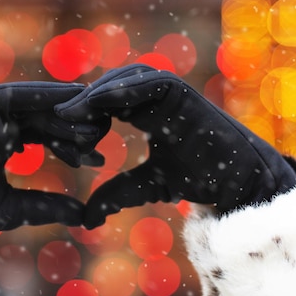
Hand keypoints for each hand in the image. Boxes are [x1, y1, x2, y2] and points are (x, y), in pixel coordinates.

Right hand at [0, 82, 108, 235]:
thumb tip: (84, 216)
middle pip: (50, 117)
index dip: (75, 146)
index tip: (98, 159)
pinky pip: (21, 96)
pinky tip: (73, 104)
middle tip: (105, 136)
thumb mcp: (19, 207)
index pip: (50, 136)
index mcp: (8, 142)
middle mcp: (2, 124)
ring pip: (41, 105)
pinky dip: (47, 97)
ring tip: (96, 123)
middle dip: (78, 126)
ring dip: (69, 112)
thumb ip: (49, 205)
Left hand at [55, 65, 295, 228]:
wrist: (237, 183)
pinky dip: (124, 89)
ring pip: (129, 77)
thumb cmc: (199, 180)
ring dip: (99, 91)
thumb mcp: (148, 185)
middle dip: (85, 98)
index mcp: (146, 113)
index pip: (107, 103)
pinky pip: (151, 81)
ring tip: (73, 112)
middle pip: (113, 85)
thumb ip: (118, 192)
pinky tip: (99, 103)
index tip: (59, 131)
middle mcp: (157, 99)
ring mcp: (172, 93)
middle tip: (58, 118)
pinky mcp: (185, 93)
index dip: (83, 113)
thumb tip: (86, 218)